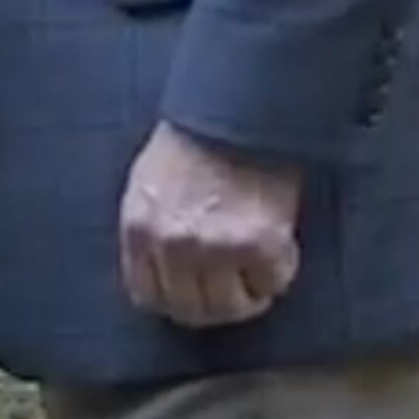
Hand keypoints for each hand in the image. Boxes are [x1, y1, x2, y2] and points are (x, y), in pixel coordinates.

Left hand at [116, 121, 301, 327]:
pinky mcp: (260, 245)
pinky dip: (279, 272)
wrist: (240, 108)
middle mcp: (172, 245)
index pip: (147, 296)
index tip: (194, 294)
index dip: (175, 300)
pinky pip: (273, 284)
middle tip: (235, 287)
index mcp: (138, 229)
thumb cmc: (196, 140)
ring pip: (233, 307)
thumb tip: (162, 271)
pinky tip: (278, 247)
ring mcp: (216, 248)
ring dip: (249, 294)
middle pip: (191, 310)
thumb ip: (151, 230)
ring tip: (258, 269)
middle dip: (215, 304)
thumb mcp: (150, 184)